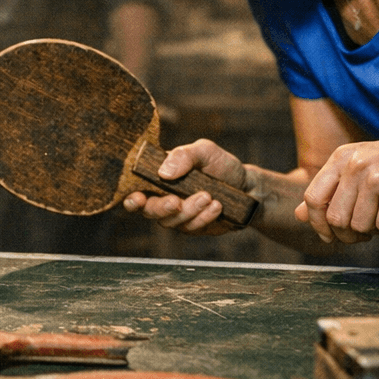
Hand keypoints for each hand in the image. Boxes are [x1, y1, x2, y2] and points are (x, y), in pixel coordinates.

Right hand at [122, 139, 246, 235]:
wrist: (248, 186)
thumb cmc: (220, 165)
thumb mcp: (204, 151)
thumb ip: (183, 155)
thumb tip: (163, 172)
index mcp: (159, 178)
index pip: (135, 190)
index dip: (131, 198)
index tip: (137, 198)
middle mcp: (163, 198)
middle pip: (149, 211)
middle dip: (162, 208)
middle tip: (177, 201)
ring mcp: (178, 215)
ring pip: (171, 222)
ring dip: (189, 211)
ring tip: (208, 196)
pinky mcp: (193, 228)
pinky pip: (191, 228)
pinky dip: (203, 217)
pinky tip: (217, 206)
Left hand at [296, 131, 378, 242]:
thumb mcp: (362, 168)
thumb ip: (332, 190)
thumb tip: (299, 214)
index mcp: (341, 157)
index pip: (312, 198)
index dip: (317, 223)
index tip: (329, 235)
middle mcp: (354, 164)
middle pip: (334, 218)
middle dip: (348, 234)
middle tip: (366, 232)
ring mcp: (375, 176)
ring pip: (359, 226)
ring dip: (376, 229)